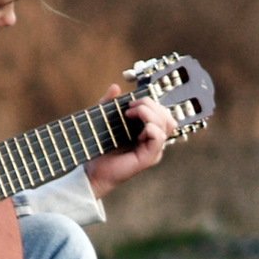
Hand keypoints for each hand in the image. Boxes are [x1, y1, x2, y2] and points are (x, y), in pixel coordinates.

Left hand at [85, 84, 174, 199]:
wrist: (92, 171)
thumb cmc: (99, 148)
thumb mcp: (103, 119)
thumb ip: (109, 103)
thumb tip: (116, 86)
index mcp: (146, 130)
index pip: (162, 112)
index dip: (151, 102)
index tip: (131, 101)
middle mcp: (153, 140)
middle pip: (167, 115)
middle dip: (150, 104)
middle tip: (130, 107)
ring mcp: (153, 149)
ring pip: (167, 124)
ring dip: (150, 113)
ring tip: (131, 113)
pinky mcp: (149, 157)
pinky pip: (159, 138)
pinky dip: (151, 128)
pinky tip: (138, 128)